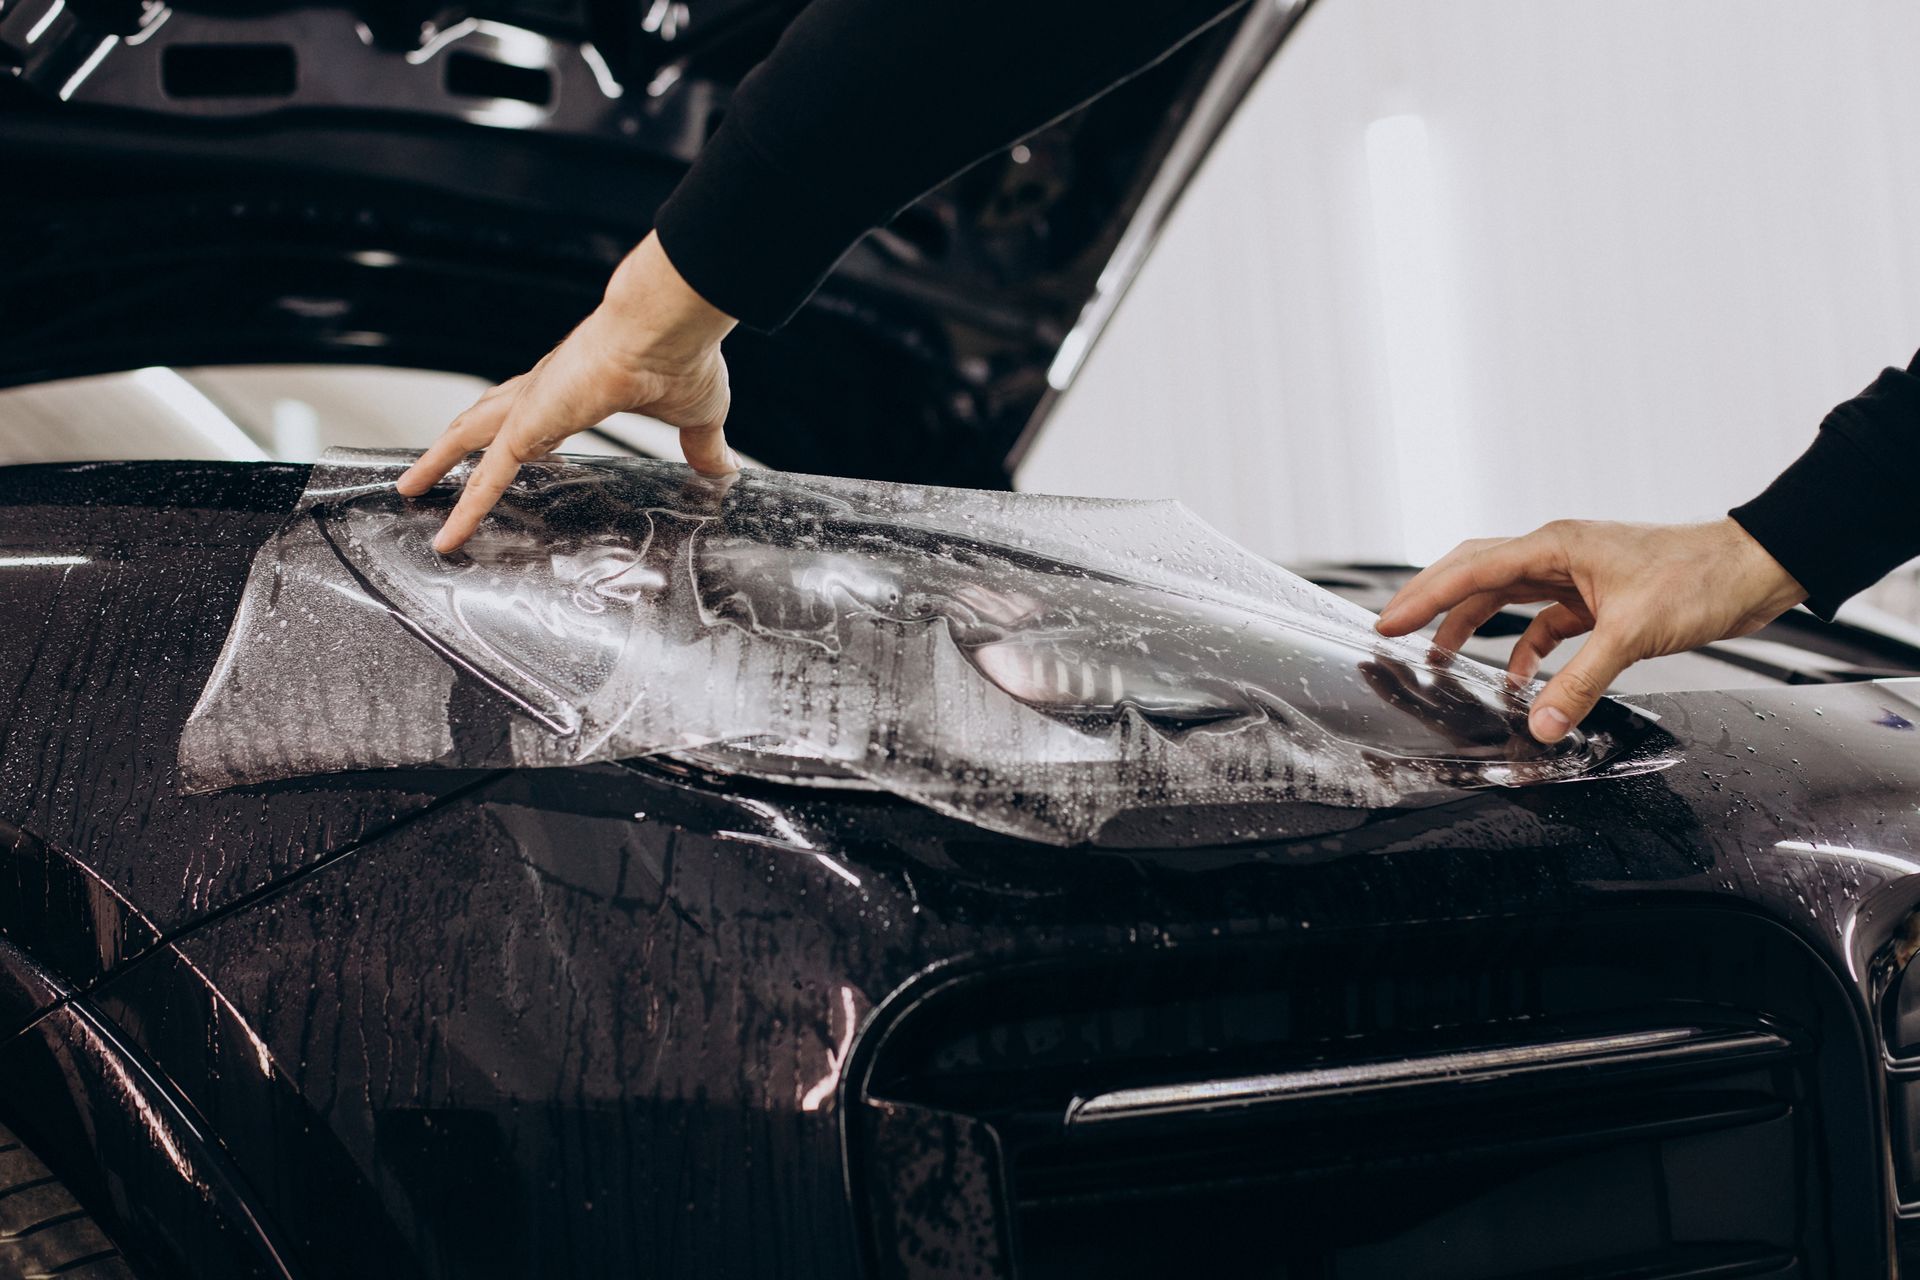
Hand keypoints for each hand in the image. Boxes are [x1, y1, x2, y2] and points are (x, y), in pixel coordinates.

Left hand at [397, 232, 738, 551]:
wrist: (666, 326)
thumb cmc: (680, 356)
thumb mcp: (696, 415)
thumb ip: (702, 446)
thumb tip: (724, 471)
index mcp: (578, 387)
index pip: (535, 413)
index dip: (518, 432)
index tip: (512, 449)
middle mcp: (545, 391)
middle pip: (485, 420)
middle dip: (455, 443)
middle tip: (429, 465)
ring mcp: (530, 406)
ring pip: (469, 439)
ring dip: (438, 462)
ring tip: (411, 488)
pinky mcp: (528, 427)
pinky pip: (486, 477)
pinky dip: (465, 507)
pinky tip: (448, 536)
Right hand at [1374, 518, 1806, 742]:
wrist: (1756, 569)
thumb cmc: (1700, 578)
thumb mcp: (1632, 634)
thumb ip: (1581, 682)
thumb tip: (1543, 725)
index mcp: (1555, 546)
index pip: (1471, 570)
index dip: (1424, 597)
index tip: (1388, 622)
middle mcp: (1559, 553)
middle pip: (1476, 574)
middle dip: (1433, 603)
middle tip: (1395, 631)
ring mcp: (1577, 574)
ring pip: (1507, 597)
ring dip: (1474, 627)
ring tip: (1443, 660)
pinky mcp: (1599, 597)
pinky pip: (1546, 622)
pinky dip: (1528, 650)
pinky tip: (1524, 680)